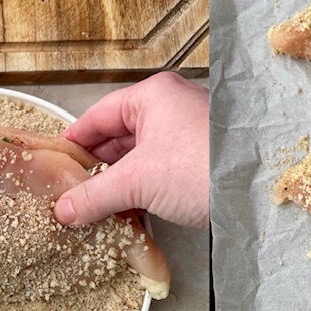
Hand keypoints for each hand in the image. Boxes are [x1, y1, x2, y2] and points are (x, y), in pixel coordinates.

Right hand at [54, 74, 208, 229]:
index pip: (99, 114)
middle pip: (119, 135)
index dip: (74, 141)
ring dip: (118, 183)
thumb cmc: (202, 168)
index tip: (54, 163)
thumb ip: (95, 194)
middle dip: (96, 167)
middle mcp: (171, 107)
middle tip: (70, 193)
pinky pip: (160, 170)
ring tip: (93, 209)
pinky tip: (126, 213)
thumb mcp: (138, 181)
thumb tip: (64, 209)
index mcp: (153, 96)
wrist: (256, 193)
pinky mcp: (201, 159)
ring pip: (140, 156)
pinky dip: (141, 189)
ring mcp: (188, 132)